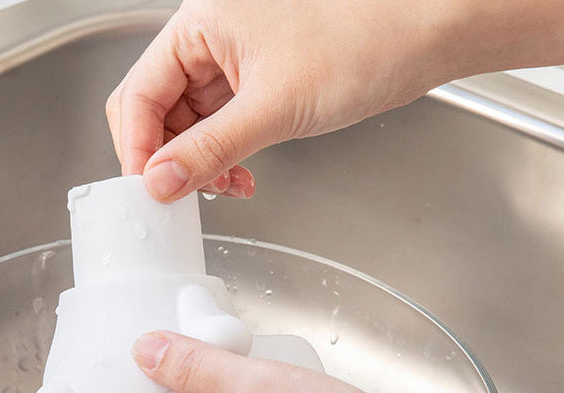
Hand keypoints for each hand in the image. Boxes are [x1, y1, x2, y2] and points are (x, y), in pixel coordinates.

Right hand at [108, 0, 563, 202]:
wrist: (425, 35)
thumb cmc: (365, 40)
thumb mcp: (274, 107)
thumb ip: (209, 149)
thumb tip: (161, 182)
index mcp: (200, 25)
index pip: (139, 94)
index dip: (138, 149)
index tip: (149, 191)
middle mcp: (210, 39)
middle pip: (157, 109)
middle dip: (167, 157)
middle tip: (182, 196)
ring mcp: (233, 61)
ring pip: (188, 121)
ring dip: (199, 162)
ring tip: (224, 187)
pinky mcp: (258, 81)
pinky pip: (220, 123)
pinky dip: (224, 154)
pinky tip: (240, 174)